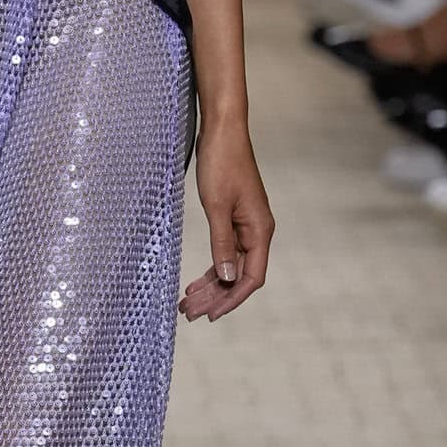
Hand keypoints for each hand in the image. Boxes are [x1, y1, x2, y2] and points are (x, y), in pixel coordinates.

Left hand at [180, 123, 273, 322]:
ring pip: (230, 266)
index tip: (211, 315)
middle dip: (215, 297)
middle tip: (188, 312)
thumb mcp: (217, 206)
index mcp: (259, 231)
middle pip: (239, 276)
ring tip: (187, 302)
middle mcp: (257, 231)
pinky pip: (225, 252)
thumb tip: (228, 278)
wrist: (222, 131)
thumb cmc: (222, 163)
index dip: (232, 300)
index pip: (251, 278)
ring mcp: (246, 225)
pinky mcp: (234, 218)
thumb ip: (222, 244)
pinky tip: (196, 280)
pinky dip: (211, 268)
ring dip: (211, 285)